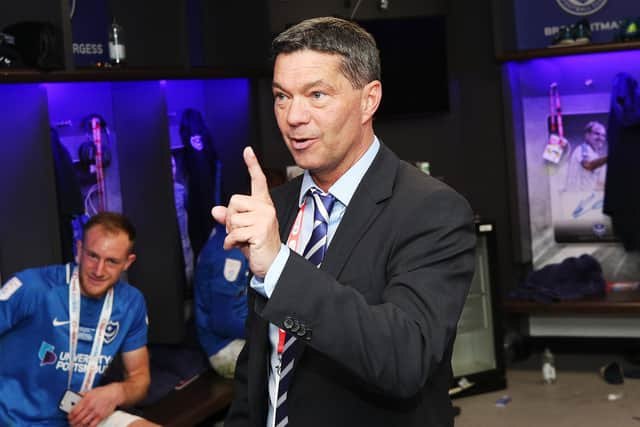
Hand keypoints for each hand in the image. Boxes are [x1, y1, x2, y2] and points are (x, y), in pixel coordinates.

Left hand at [68, 383, 122, 426]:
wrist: (114, 393)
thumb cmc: (103, 392)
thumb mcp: (91, 390)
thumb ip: (82, 394)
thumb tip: (76, 395)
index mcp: (86, 399)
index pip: (74, 411)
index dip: (70, 416)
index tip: (69, 417)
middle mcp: (90, 406)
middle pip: (78, 418)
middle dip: (73, 422)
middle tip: (71, 422)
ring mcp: (95, 412)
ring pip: (83, 422)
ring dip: (78, 425)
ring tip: (76, 425)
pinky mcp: (101, 416)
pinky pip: (92, 424)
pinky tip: (85, 426)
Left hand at [211, 147, 280, 277]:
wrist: (271, 263)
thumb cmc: (257, 245)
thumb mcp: (241, 229)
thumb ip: (229, 219)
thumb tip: (215, 211)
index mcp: (262, 204)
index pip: (258, 181)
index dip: (252, 165)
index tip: (247, 150)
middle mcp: (265, 207)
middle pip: (234, 202)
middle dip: (230, 219)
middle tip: (240, 232)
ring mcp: (265, 217)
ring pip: (233, 218)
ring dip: (231, 233)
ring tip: (243, 240)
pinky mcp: (261, 229)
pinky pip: (234, 232)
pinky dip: (231, 242)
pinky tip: (239, 246)